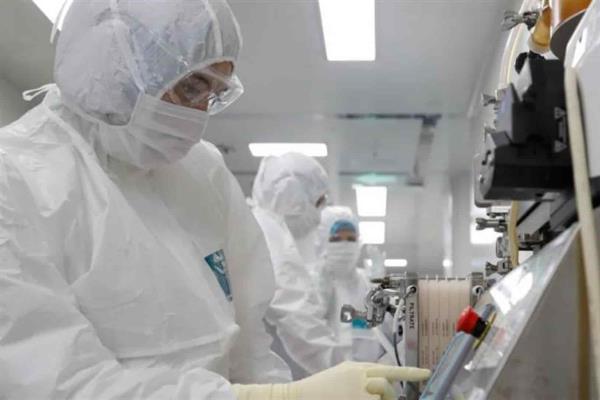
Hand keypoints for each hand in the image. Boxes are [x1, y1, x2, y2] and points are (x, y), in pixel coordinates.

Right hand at [233, 361, 430, 399]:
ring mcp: (359, 392)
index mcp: (357, 368)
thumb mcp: (341, 375)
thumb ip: (360, 376)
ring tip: (364, 398)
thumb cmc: (318, 390)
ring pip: (383, 396)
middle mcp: (360, 377)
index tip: (426, 372)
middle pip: (388, 386)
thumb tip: (378, 383)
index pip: (389, 369)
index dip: (410, 371)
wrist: (298, 397)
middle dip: (389, 396)